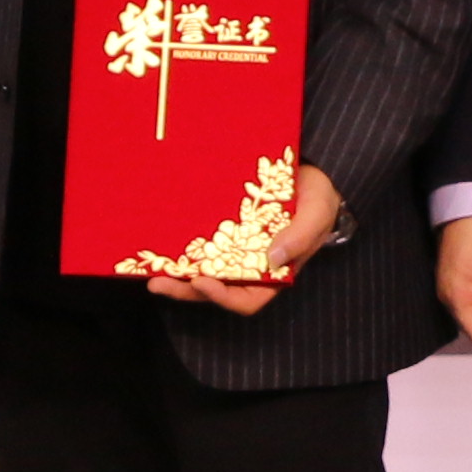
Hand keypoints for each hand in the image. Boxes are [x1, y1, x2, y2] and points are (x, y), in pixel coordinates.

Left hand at [157, 158, 344, 313]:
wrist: (312, 171)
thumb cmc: (319, 198)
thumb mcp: (316, 215)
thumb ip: (300, 237)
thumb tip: (273, 257)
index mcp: (274, 274)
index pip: (246, 300)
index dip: (222, 297)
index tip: (202, 282)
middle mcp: (250, 267)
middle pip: (216, 289)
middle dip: (186, 290)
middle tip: (160, 282)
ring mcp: (235, 249)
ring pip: (202, 270)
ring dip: (177, 275)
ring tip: (152, 270)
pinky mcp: (224, 229)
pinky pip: (201, 243)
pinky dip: (182, 247)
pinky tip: (161, 242)